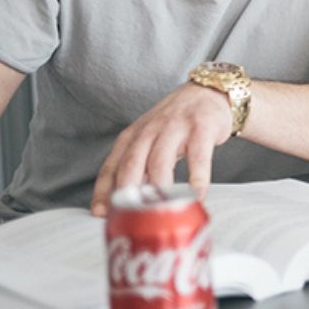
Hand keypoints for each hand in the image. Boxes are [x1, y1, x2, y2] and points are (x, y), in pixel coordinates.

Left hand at [91, 82, 234, 215]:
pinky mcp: (201, 128)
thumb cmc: (175, 123)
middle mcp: (150, 131)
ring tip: (162, 210)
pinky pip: (198, 157)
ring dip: (159, 188)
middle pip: (132, 164)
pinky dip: (197, 179)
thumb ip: (138, 167)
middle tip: (130, 216)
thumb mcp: (150, 139)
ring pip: (160, 161)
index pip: (112, 166)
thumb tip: (126, 204)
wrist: (206, 92)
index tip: (101, 214)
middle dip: (128, 192)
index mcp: (132, 136)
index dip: (104, 191)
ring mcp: (175, 128)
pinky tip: (197, 195)